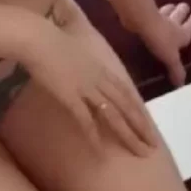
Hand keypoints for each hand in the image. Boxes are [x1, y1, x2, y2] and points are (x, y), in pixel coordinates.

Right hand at [23, 21, 157, 157]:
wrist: (37, 38)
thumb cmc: (50, 38)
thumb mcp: (74, 48)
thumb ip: (81, 60)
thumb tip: (81, 65)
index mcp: (99, 67)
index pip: (125, 91)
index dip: (138, 108)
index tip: (148, 124)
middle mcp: (98, 79)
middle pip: (125, 106)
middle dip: (141, 127)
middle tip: (153, 146)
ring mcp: (86, 88)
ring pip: (113, 115)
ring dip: (128, 135)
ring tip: (140, 153)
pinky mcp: (70, 96)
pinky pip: (85, 119)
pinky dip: (94, 136)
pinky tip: (101, 151)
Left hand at [136, 2, 190, 87]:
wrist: (142, 21)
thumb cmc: (160, 40)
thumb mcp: (170, 58)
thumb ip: (175, 70)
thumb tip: (180, 84)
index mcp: (182, 34)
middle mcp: (173, 23)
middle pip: (179, 15)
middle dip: (182, 11)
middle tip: (184, 6)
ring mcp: (159, 16)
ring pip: (166, 11)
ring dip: (169, 9)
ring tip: (170, 5)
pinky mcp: (145, 13)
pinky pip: (151, 11)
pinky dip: (153, 10)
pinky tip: (150, 11)